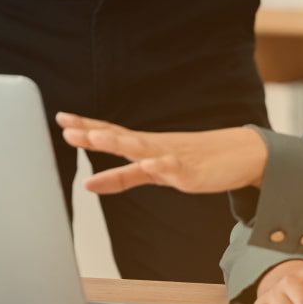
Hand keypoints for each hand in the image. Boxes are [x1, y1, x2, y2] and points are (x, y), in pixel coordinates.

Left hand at [55, 113, 267, 194]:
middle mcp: (155, 146)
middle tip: (68, 128)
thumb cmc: (195, 161)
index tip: (62, 119)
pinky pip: (173, 168)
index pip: (110, 132)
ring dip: (118, 143)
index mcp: (145, 145)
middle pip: (119, 137)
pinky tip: (149, 164)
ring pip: (141, 148)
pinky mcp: (190, 171)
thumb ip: (122, 177)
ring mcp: (172, 156)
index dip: (86, 127)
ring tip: (96, 139)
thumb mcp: (154, 171)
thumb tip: (88, 183)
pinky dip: (160, 166)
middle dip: (93, 133)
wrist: (240, 154)